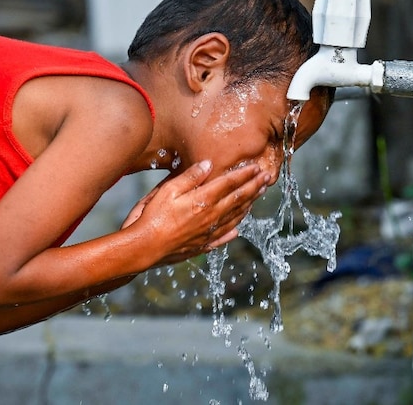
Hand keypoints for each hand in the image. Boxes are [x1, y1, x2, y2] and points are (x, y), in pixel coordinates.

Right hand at [122, 160, 269, 265]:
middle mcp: (211, 216)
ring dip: (250, 204)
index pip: (230, 183)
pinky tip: (239, 227)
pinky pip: (225, 235)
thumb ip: (190, 177)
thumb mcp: (168, 190)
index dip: (245, 174)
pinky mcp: (203, 245)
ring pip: (236, 216)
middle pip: (238, 199)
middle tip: (267, 177)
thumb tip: (208, 164)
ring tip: (259, 195)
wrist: (145, 247)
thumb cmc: (152, 216)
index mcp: (203, 200)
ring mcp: (209, 232)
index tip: (257, 166)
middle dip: (254, 186)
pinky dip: (235, 228)